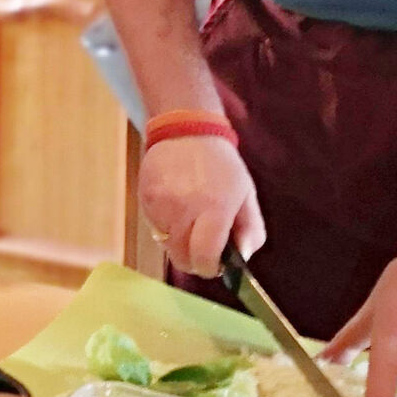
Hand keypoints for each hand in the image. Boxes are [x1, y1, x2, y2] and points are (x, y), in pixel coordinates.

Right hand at [140, 136, 265, 277]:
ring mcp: (161, 203)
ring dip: (178, 240)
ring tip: (188, 217)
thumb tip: (242, 258)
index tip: (214, 262)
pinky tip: (175, 204)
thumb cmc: (221, 165)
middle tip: (201, 244)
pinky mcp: (144, 197)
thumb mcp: (246, 193)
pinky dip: (164, 224)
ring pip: (166, 244)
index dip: (209, 267)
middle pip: (181, 258)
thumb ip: (251, 230)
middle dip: (193, 258)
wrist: (186, 129)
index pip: (204, 258)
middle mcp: (184, 208)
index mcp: (215, 208)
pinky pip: (154, 226)